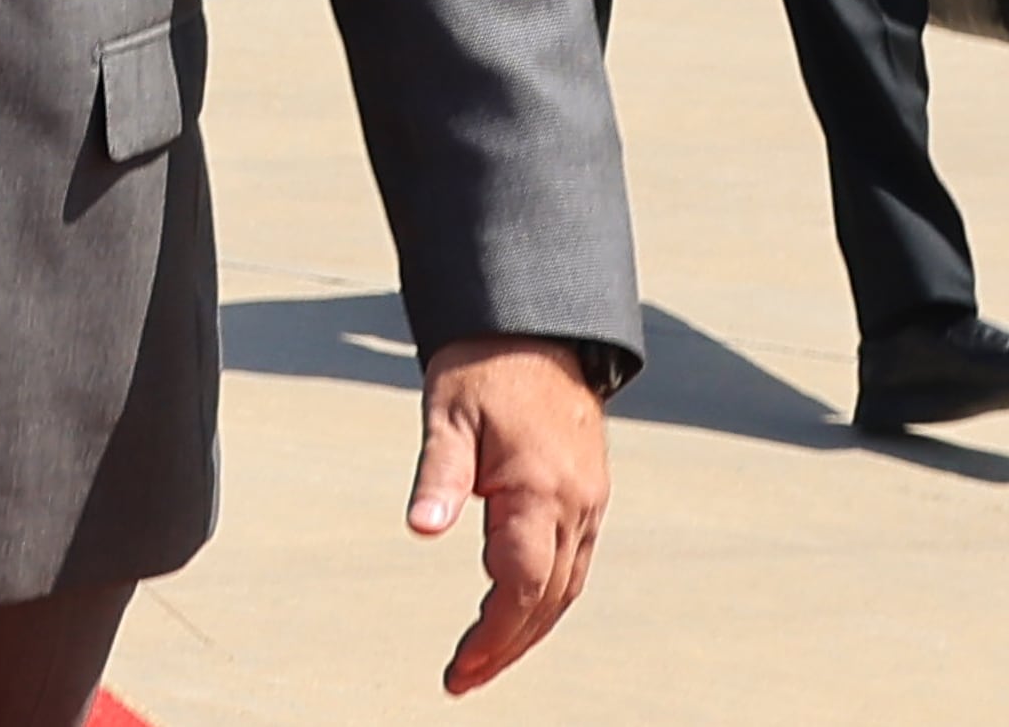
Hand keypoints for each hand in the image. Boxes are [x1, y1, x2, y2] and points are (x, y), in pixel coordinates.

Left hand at [414, 335, 606, 694]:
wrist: (532, 331)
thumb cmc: (481, 371)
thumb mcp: (445, 416)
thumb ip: (436, 477)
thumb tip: (420, 529)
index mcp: (541, 491)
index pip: (521, 585)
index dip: (493, 635)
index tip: (460, 668)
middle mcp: (575, 506)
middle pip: (547, 600)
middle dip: (507, 646)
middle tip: (463, 678)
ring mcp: (588, 503)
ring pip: (565, 588)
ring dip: (528, 629)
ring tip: (485, 660)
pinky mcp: (588, 497)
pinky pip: (571, 563)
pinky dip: (545, 597)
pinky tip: (516, 612)